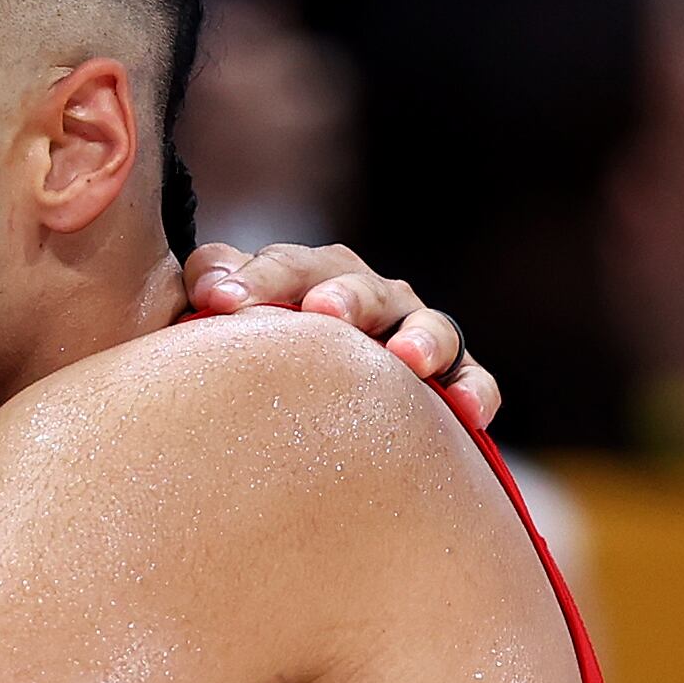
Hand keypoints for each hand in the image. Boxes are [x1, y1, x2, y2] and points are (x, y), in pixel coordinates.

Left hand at [185, 241, 501, 430]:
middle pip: (363, 289)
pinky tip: (469, 414)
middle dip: (345, 297)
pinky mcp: (453, 378)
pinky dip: (476, 392)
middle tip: (323, 311)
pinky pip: (472, 381)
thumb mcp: (229, 314)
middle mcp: (371, 298)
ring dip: (421, 340)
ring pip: (429, 328)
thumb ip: (213, 283)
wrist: (304, 401)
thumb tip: (207, 283)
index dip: (257, 279)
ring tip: (407, 360)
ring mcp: (415, 334)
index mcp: (314, 277)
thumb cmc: (260, 355)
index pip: (287, 268)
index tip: (220, 301)